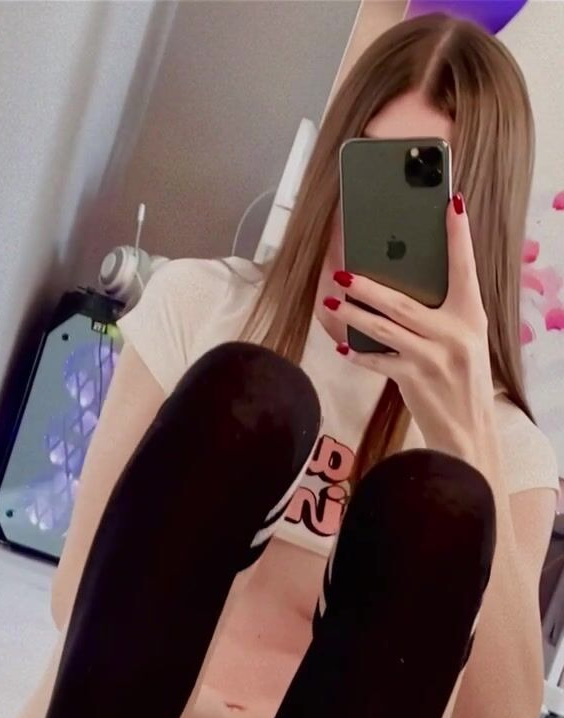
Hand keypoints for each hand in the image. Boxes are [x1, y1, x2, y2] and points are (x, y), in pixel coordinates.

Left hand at [319, 192, 494, 448]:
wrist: (468, 429)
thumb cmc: (461, 378)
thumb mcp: (463, 340)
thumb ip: (442, 315)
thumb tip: (403, 287)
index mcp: (471, 315)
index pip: (465, 268)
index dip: (458, 236)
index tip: (451, 205)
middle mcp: (456, 332)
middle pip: (403, 301)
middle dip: (368, 285)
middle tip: (341, 270)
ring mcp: (435, 356)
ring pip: (384, 327)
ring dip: (352, 314)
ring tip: (331, 301)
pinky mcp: (415, 378)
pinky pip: (378, 360)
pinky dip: (359, 352)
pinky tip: (343, 345)